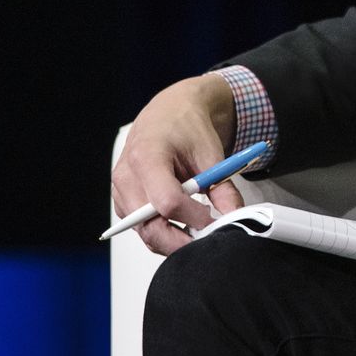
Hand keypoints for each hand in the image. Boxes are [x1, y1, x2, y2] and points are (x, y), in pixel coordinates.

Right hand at [109, 73, 247, 254]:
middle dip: (181, 240)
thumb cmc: (185, 129)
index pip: (167, 201)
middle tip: (208, 240)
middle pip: (150, 226)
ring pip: (145, 233)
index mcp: (147, 156)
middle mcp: (126, 177)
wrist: (168, 115)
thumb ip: (223, 188)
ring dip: (173, 240)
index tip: (214, 219)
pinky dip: (163, 233)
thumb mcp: (211, 154)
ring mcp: (120, 192)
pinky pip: (141, 229)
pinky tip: (183, 225)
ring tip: (198, 231)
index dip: (194, 216)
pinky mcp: (122, 203)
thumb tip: (236, 217)